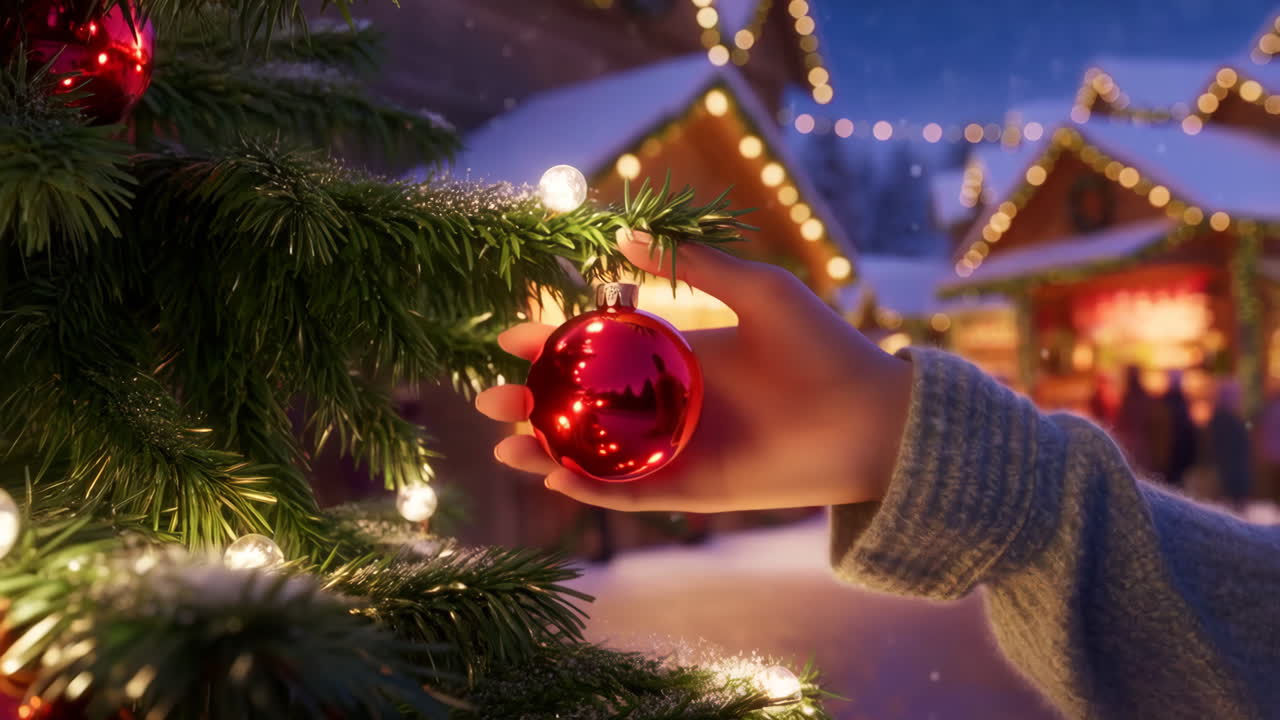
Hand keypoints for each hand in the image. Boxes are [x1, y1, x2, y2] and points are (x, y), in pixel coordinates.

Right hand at [475, 229, 912, 512]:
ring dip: (549, 452)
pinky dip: (591, 487)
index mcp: (680, 355)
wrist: (875, 418)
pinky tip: (554, 476)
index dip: (552, 344)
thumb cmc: (824, 347)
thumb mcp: (757, 290)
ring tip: (504, 446)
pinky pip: (631, 491)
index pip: (599, 350)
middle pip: (584, 406)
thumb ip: (692, 265)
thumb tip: (622, 234)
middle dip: (534, 404)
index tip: (509, 335)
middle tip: (487, 400)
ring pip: (597, 454)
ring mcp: (679, 448)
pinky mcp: (695, 490)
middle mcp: (671, 403)